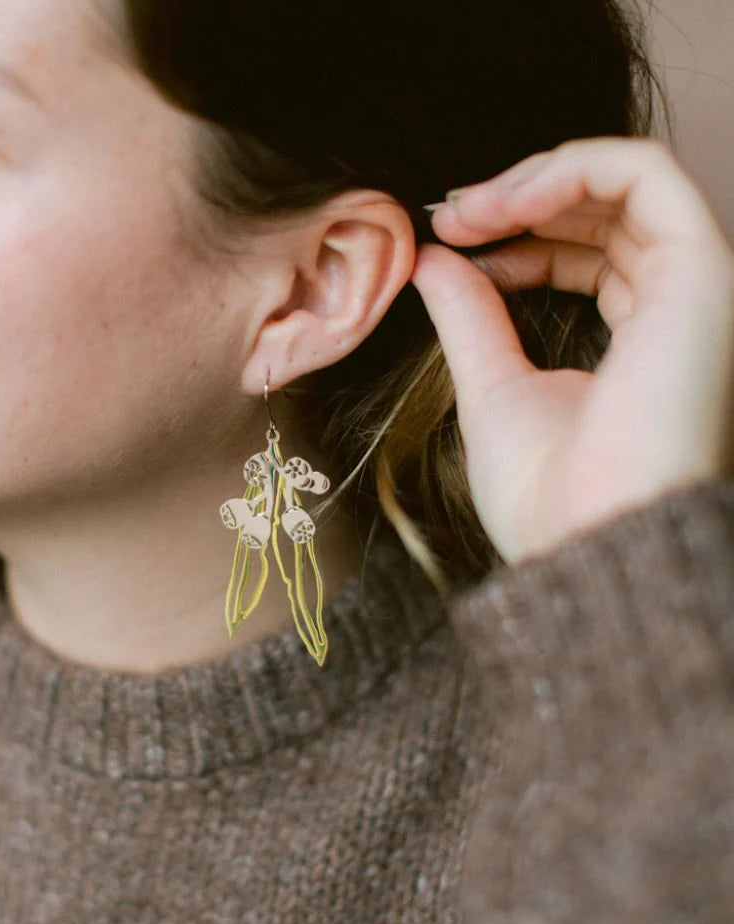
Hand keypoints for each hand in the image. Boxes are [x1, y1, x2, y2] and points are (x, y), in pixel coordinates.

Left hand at [411, 137, 733, 563]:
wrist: (584, 542)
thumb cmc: (545, 493)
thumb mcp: (492, 387)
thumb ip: (470, 318)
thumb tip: (435, 260)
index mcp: (639, 343)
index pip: (589, 259)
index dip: (518, 238)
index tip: (451, 243)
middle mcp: (677, 310)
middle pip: (606, 216)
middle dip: (519, 203)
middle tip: (450, 217)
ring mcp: (694, 288)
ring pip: (626, 184)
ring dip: (534, 182)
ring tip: (464, 211)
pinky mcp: (700, 271)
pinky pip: (644, 176)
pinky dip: (569, 170)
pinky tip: (504, 202)